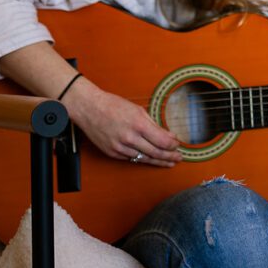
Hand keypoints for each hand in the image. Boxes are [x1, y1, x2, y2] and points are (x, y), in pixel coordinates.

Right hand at [63, 77, 181, 166]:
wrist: (89, 108)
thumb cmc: (113, 105)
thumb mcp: (138, 110)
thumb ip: (154, 125)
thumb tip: (169, 136)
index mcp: (138, 125)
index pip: (162, 141)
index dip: (173, 145)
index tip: (178, 145)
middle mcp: (129, 139)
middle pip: (155, 153)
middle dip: (169, 156)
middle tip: (179, 158)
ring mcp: (120, 148)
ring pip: (144, 158)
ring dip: (158, 161)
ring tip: (169, 162)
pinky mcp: (112, 153)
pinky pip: (131, 158)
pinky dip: (143, 159)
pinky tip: (151, 159)